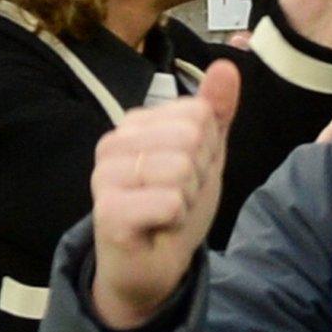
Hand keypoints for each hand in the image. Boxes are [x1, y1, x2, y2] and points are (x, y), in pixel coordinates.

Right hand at [92, 63, 239, 328]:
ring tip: (167, 210)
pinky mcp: (108, 211)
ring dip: (187, 197)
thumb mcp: (207, 154)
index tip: (187, 173)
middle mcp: (113, 142)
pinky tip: (157, 226)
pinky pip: (170, 201)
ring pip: (182, 168)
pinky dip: (176, 218)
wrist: (153, 265)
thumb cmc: (175, 206)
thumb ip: (217, 111)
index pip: (199, 113)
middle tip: (178, 195)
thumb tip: (226, 66)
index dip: (207, 149)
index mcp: (136, 123)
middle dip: (199, 173)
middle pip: (191, 137)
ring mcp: (105, 176)